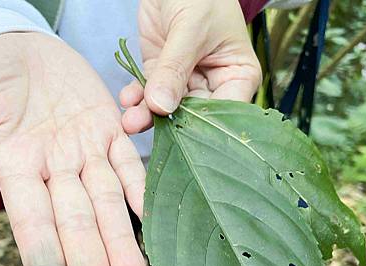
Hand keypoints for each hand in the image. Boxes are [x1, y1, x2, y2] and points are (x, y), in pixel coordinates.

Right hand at [0, 33, 146, 265]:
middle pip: (76, 228)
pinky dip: (143, 187)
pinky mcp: (108, 129)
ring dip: (122, 241)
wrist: (18, 43)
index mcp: (16, 172)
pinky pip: (129, 162)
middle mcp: (54, 173)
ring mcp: (84, 153)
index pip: (33, 230)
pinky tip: (155, 216)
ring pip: (107, 204)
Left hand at [120, 0, 261, 132]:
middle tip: (146, 128)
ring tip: (130, 120)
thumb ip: (175, 69)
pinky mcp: (162, 74)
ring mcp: (186, 81)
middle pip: (193, 116)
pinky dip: (136, 98)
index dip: (204, 129)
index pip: (226, 113)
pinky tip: (128, 99)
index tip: (181, 136)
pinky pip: (148, 94)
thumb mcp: (190, 29)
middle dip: (169, 124)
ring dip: (147, 115)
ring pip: (168, 108)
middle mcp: (214, 84)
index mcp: (238, 76)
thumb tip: (161, 107)